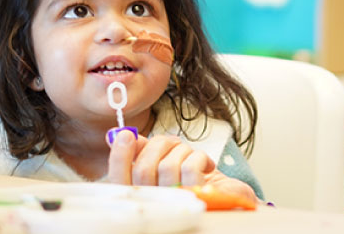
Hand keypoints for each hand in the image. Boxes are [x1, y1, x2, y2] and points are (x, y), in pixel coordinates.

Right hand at [106, 129, 257, 204]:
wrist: (226, 198)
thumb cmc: (193, 180)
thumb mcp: (166, 163)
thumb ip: (145, 153)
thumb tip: (125, 135)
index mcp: (142, 197)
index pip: (117, 180)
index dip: (119, 156)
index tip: (126, 134)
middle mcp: (155, 207)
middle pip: (143, 169)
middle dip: (160, 145)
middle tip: (174, 144)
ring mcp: (175, 208)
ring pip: (168, 166)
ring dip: (183, 151)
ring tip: (193, 157)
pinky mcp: (198, 202)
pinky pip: (190, 168)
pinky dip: (200, 157)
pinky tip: (207, 165)